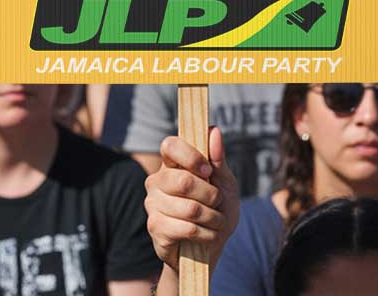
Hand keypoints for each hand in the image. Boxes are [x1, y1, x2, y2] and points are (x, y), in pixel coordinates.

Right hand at [144, 127, 239, 272]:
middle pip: (183, 180)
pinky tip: (207, 235)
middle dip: (210, 195)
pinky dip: (206, 233)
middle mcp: (156, 180)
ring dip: (212, 217)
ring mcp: (152, 204)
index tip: (209, 171)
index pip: (170, 145)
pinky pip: (186, 228)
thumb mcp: (224, 182)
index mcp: (171, 163)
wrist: (210, 248)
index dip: (191, 156)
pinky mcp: (155, 228)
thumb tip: (214, 130)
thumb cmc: (217, 209)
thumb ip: (218, 159)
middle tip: (218, 202)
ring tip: (216, 221)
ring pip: (189, 208)